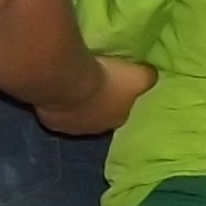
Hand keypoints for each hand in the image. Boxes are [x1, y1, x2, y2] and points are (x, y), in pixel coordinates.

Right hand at [35, 56, 155, 137]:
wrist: (68, 82)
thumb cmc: (108, 81)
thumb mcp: (139, 76)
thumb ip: (147, 78)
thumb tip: (153, 76)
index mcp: (120, 120)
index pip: (126, 111)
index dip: (124, 99)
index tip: (121, 86)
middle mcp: (98, 130)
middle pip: (101, 115)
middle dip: (100, 103)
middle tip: (98, 84)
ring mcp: (73, 129)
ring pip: (79, 116)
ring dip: (79, 104)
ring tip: (77, 85)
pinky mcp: (52, 123)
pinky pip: (58, 110)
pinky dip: (60, 101)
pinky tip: (60, 88)